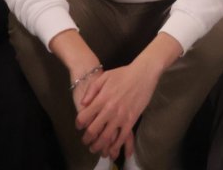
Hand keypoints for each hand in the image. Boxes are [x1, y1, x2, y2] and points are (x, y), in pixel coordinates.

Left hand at [75, 34, 181, 160]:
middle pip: (93, 130)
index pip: (84, 117)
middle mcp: (109, 110)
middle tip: (86, 141)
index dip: (79, 124)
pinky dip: (115, 146)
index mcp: (101, 99)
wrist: (143, 73)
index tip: (79, 126)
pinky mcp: (131, 120)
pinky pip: (122, 137)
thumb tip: (83, 104)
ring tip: (95, 148)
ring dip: (98, 146)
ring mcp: (120, 116)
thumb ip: (91, 90)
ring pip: (106, 137)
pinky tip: (112, 149)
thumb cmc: (123, 73)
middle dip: (86, 138)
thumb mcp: (104, 76)